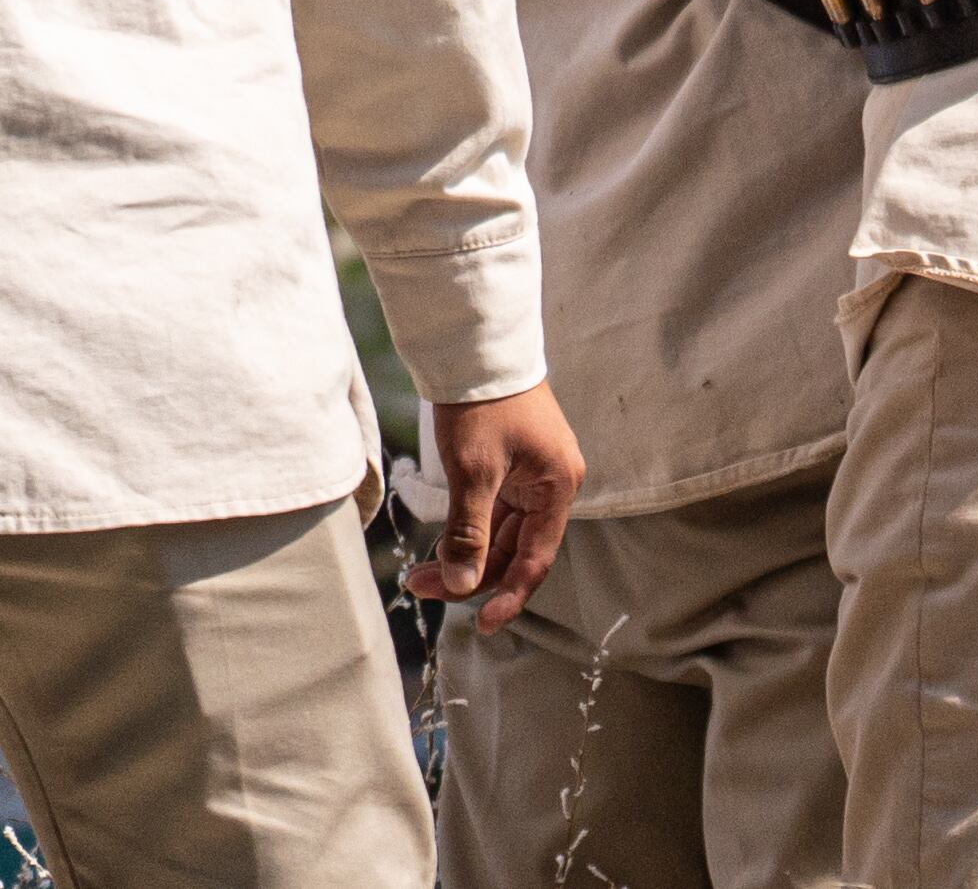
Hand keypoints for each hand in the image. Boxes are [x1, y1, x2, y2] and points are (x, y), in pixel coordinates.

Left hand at [406, 383, 584, 631]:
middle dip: (471, 575)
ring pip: (500, 535)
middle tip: (421, 587)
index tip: (483, 626)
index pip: (536, 559)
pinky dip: (466, 534)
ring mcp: (533, 476)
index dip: (509, 596)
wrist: (477, 350)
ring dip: (463, 556)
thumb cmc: (482, 406)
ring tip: (418, 573)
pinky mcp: (512, 468)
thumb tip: (461, 586)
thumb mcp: (473, 473)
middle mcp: (553, 485)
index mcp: (558, 486)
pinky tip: (437, 547)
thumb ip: (469, 534)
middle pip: (515, 550)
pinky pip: (493, 515)